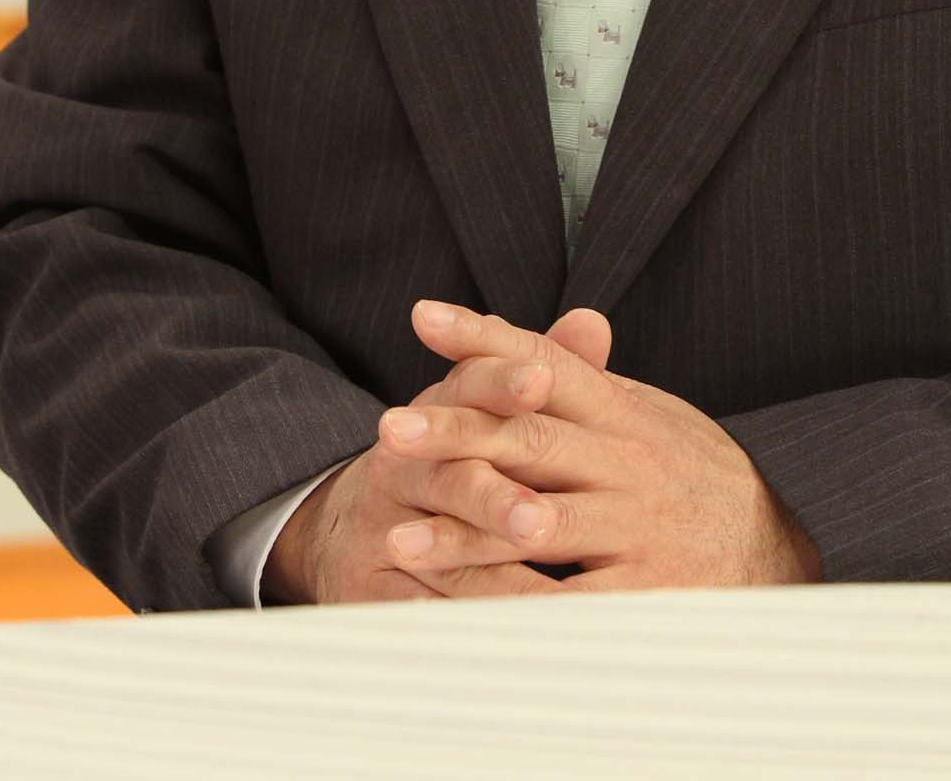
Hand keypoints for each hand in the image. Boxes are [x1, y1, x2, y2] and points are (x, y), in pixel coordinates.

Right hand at [259, 305, 612, 604]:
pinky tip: (508, 630)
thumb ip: (545, 368)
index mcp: (436, 411)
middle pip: (453, 471)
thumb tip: (593, 321)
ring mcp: (380, 525)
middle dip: (498, 492)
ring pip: (440, 541)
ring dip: (485, 558)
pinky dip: (465, 615)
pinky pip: (422, 603)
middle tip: (538, 512)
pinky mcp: (368, 587)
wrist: (356, 532)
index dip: (502, 380)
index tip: (540, 379)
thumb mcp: (489, 410)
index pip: (467, 384)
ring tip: (528, 570)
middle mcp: (401, 462)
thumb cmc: (453, 464)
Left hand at [377, 299, 821, 593]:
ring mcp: (635, 528)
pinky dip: (507, 610)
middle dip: (455, 434)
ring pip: (537, 524)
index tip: (424, 316)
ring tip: (398, 540)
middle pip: (529, 440)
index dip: (484, 336)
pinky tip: (457, 616)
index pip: (547, 361)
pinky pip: (562, 605)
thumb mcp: (653, 414)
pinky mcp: (642, 593)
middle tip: (390, 431)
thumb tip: (570, 319)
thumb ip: (600, 380)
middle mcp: (628, 462)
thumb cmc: (696, 476)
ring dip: (463, 534)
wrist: (776, 550)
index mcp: (624, 411)